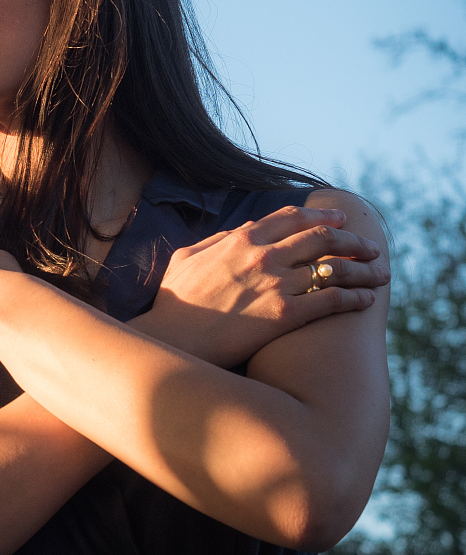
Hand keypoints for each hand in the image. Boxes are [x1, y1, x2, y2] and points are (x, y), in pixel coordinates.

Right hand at [140, 206, 388, 367]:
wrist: (174, 339)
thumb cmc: (174, 301)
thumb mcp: (186, 256)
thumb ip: (217, 238)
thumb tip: (243, 227)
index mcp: (241, 238)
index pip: (292, 217)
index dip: (321, 216)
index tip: (340, 219)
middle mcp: (263, 255)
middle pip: (322, 237)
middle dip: (352, 239)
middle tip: (370, 247)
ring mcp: (276, 283)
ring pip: (334, 268)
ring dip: (363, 268)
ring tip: (380, 273)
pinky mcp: (285, 314)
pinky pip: (332, 300)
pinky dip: (355, 297)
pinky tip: (367, 300)